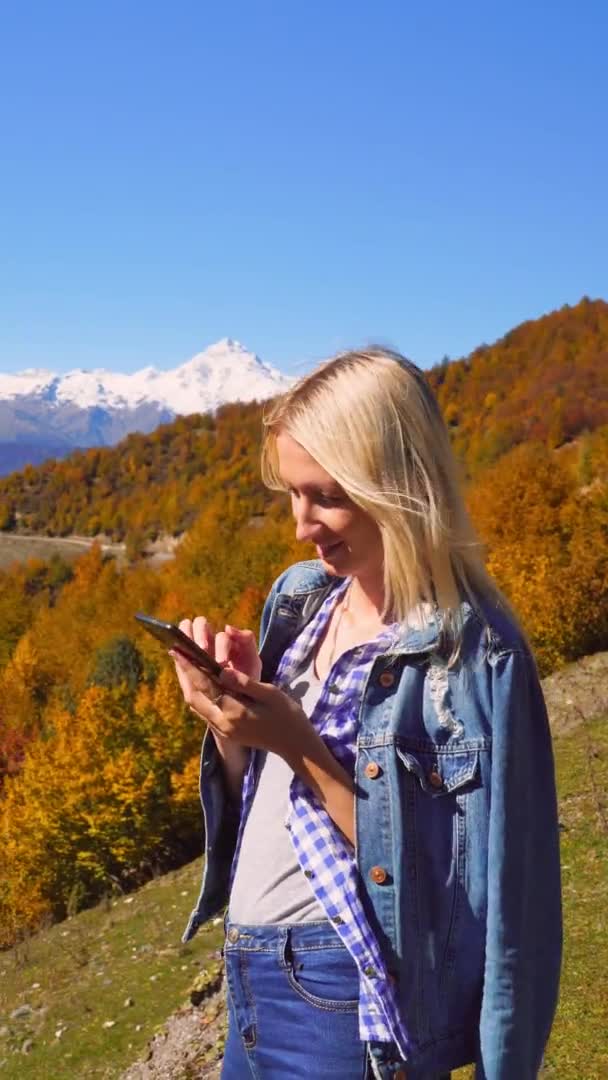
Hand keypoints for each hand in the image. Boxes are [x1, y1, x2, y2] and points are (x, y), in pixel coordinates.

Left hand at [170, 656, 313, 760]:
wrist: (295, 745)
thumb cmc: (288, 716)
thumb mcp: (270, 694)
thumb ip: (244, 683)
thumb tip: (222, 670)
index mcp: (234, 712)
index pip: (206, 686)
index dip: (190, 666)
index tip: (179, 649)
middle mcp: (223, 723)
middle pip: (194, 696)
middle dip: (183, 673)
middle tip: (175, 651)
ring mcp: (223, 730)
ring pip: (196, 704)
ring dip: (188, 683)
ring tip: (182, 663)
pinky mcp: (225, 732)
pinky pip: (204, 710)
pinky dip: (198, 693)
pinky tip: (197, 681)